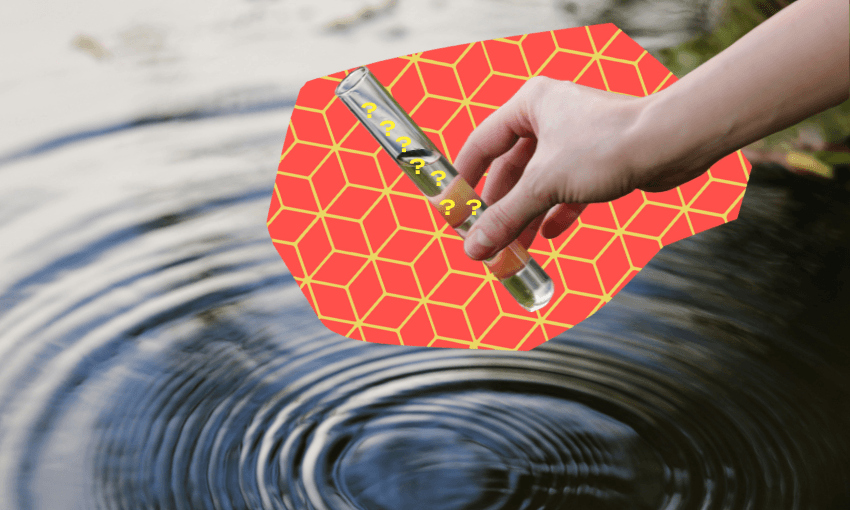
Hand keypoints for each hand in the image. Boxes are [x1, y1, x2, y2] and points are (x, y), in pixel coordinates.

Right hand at [455, 76, 661, 260]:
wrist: (670, 144)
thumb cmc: (606, 146)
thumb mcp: (544, 185)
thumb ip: (505, 217)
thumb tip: (474, 247)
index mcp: (530, 105)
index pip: (481, 144)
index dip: (464, 180)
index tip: (453, 210)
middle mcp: (550, 116)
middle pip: (510, 169)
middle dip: (500, 208)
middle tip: (485, 238)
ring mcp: (575, 138)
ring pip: (540, 182)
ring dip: (526, 216)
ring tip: (513, 249)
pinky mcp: (599, 158)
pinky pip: (566, 188)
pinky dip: (555, 212)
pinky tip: (546, 235)